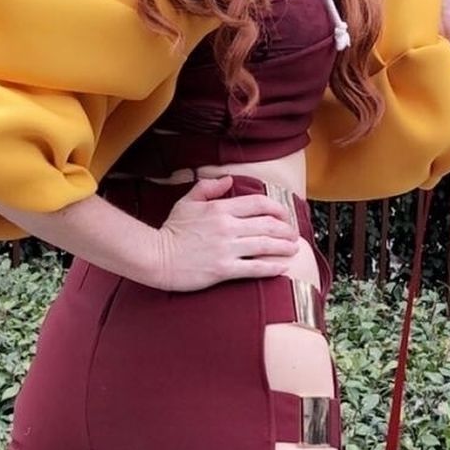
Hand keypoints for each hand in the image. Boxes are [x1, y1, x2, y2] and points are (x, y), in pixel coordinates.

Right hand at [153, 174, 299, 290]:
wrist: (156, 257)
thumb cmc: (171, 230)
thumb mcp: (187, 202)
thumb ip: (208, 188)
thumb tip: (228, 180)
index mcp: (220, 208)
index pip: (258, 204)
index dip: (278, 208)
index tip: (285, 215)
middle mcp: (227, 227)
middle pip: (267, 225)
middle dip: (286, 229)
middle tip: (293, 234)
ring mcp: (226, 249)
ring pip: (265, 245)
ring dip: (284, 247)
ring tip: (293, 249)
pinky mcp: (223, 269)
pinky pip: (254, 268)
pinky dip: (272, 267)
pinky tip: (282, 268)